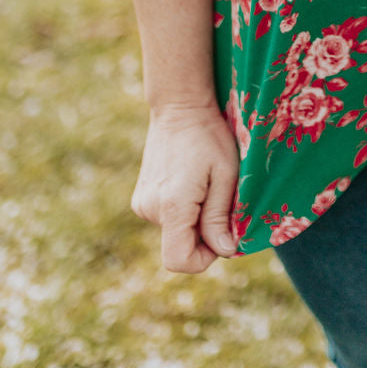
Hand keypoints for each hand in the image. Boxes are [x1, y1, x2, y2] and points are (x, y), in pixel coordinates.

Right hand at [130, 102, 240, 272]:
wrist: (179, 107)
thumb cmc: (209, 137)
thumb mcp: (226, 175)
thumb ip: (221, 216)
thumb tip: (226, 251)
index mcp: (171, 206)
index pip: (179, 260)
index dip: (205, 258)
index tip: (222, 234)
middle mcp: (149, 209)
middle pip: (179, 246)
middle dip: (204, 236)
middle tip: (218, 199)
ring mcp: (142, 203)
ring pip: (174, 232)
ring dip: (194, 220)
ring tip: (205, 185)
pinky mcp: (141, 197)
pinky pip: (166, 218)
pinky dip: (183, 211)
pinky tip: (192, 182)